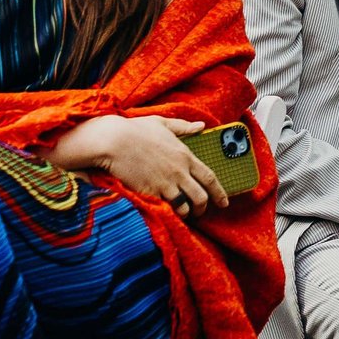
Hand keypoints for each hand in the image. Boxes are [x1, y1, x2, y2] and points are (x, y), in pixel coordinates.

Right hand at [49, 115, 229, 218]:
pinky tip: (166, 213)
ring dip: (186, 213)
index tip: (224, 202)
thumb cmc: (136, 130)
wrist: (113, 141)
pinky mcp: (149, 192)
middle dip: (203, 208)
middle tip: (200, 212)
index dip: (220, 193)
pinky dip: (168, 213)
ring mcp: (165, 183)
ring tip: (182, 214)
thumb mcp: (163, 123)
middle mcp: (179, 172)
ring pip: (184, 206)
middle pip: (201, 197)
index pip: (210, 178)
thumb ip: (184, 127)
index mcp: (185, 156)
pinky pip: (164, 208)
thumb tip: (201, 126)